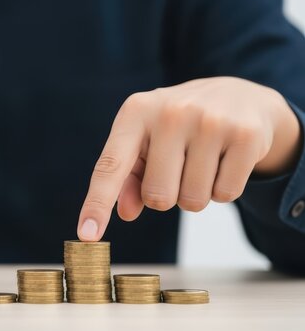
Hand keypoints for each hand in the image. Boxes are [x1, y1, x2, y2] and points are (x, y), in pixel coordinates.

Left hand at [77, 77, 301, 240]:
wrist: (237, 96)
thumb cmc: (178, 126)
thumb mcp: (145, 141)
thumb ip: (127, 177)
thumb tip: (125, 212)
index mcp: (136, 112)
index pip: (110, 167)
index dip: (97, 204)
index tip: (86, 235)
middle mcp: (170, 112)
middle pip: (157, 197)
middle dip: (167, 197)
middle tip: (178, 168)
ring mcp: (210, 121)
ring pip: (192, 202)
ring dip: (196, 195)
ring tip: (203, 162)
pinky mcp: (245, 135)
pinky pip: (226, 195)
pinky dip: (223, 189)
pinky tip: (225, 160)